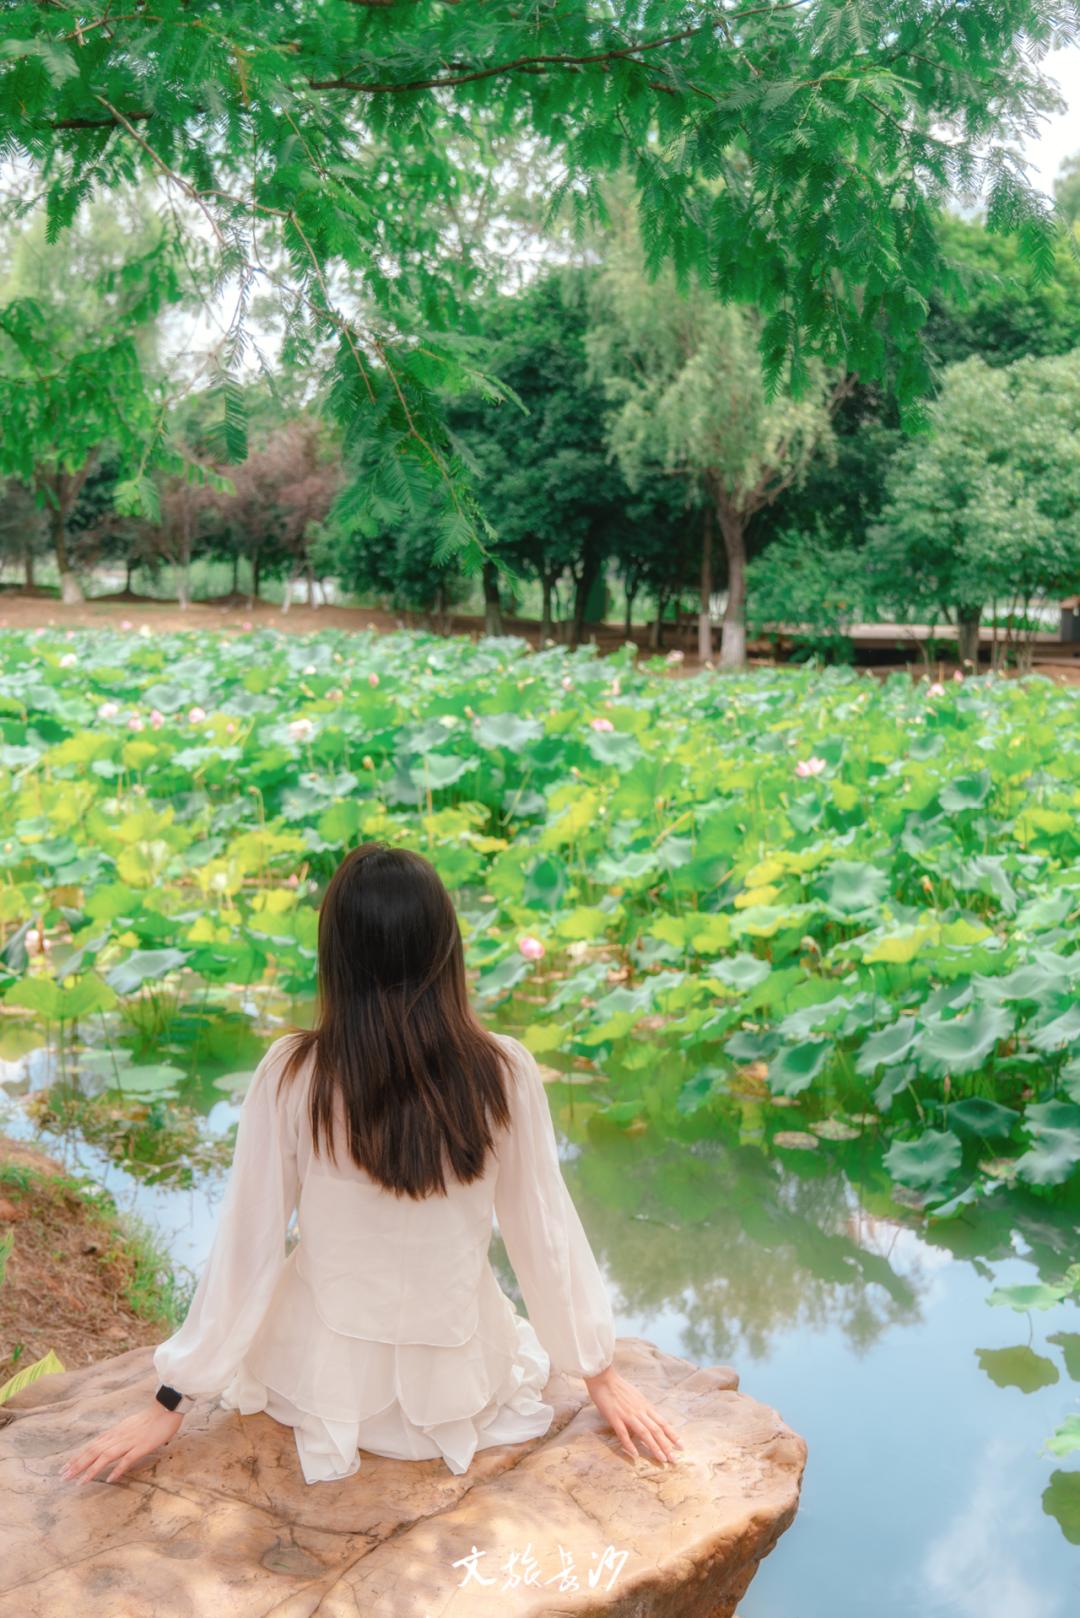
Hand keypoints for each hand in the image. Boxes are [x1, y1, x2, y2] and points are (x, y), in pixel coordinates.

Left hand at [59, 1402, 183, 1485]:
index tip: (64, 1468)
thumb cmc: (150, 1418)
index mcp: (114, 1432)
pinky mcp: (142, 1446)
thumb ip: (117, 1436)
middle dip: (77, 1466)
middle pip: (93, 1452)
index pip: (91, 1446)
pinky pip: (128, 1459)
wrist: (167, 1408)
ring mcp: (129, 1441)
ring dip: (91, 1470)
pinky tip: (109, 1479)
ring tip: (79, 1482)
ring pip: (106, 1456)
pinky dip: (118, 1469)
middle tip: (63, 1478)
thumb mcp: (128, 1426)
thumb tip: (107, 1446)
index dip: (77, 1458)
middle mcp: (118, 1437)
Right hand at [583, 1365, 683, 1465]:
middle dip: (667, 1446)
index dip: (673, 1435)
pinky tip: (635, 1455)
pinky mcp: (614, 1417)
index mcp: (645, 1406)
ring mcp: (627, 1415)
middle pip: (656, 1430)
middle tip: (675, 1460)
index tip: (682, 1446)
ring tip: (662, 1459)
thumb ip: (644, 1409)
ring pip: (644, 1433)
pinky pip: (623, 1433)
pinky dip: (629, 1444)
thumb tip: (653, 1420)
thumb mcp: (637, 1397)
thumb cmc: (619, 1387)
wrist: (604, 1378)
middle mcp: (639, 1411)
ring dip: (654, 1447)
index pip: (662, 1423)